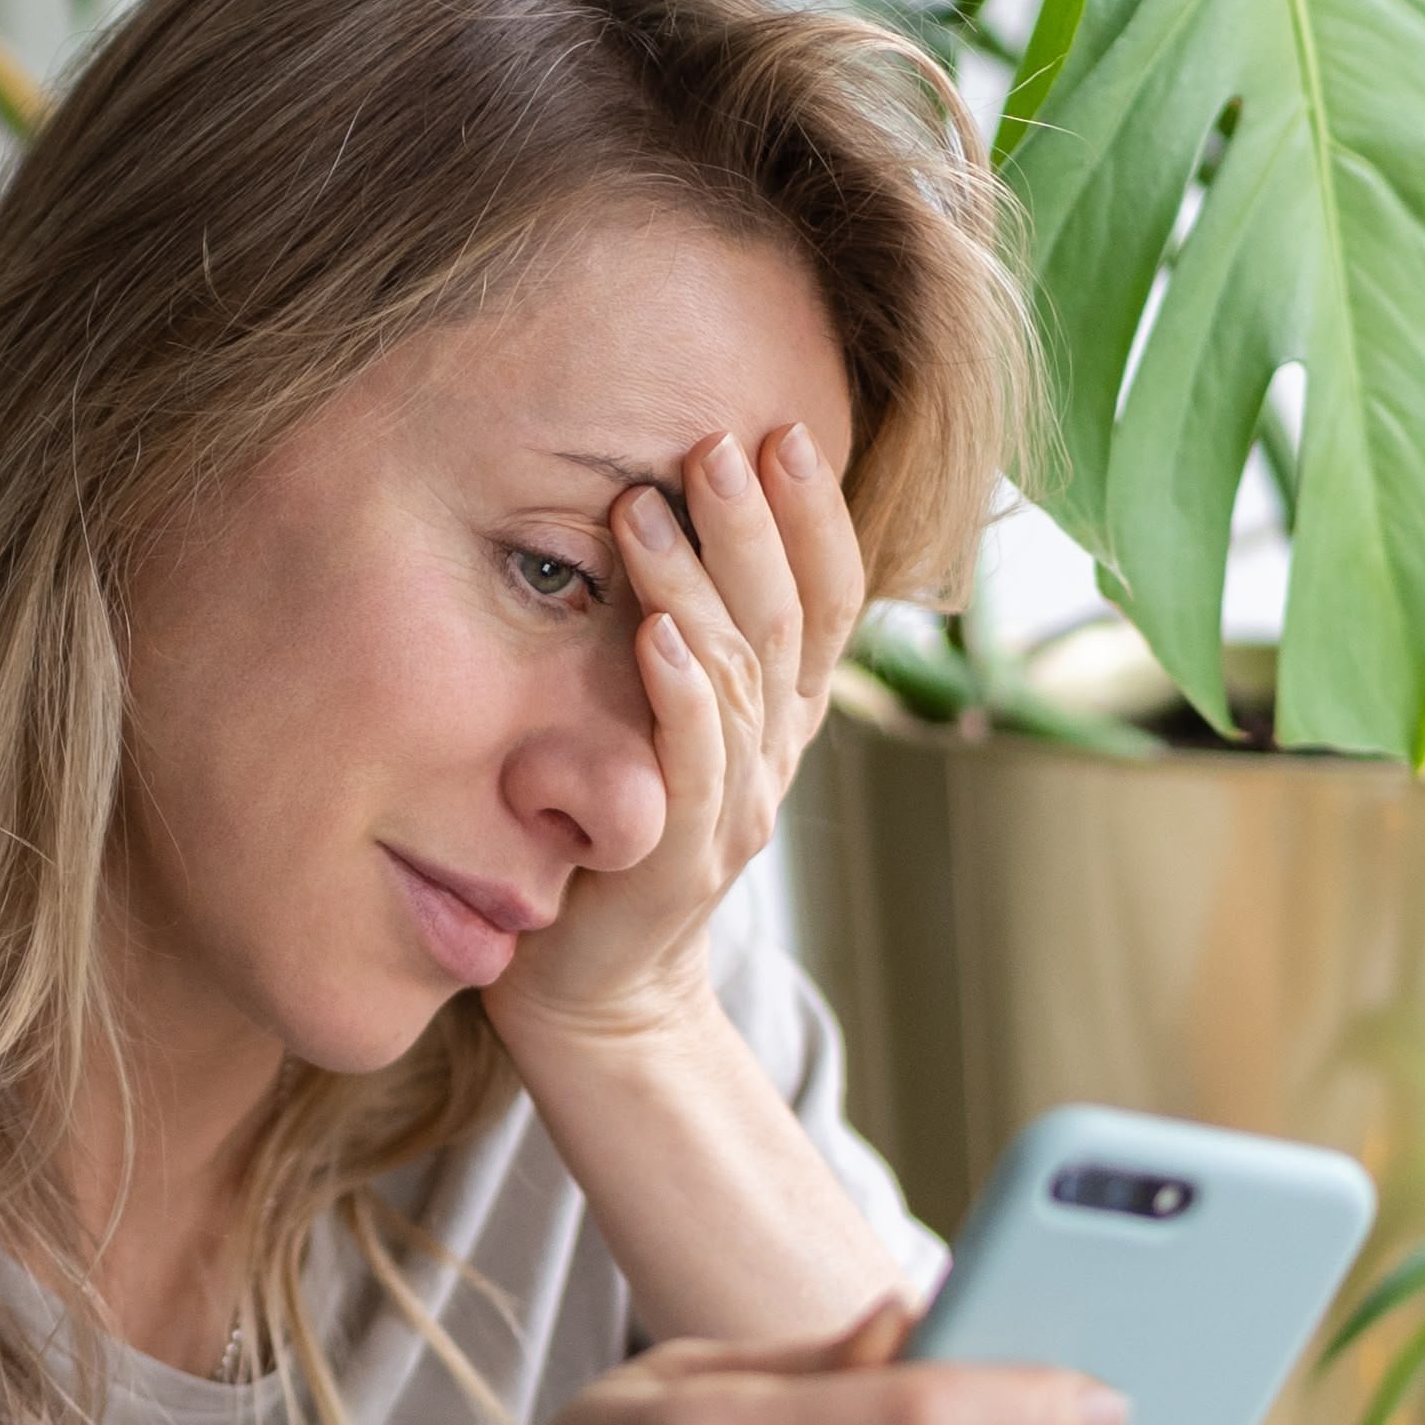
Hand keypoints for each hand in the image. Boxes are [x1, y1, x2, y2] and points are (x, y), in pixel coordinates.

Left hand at [489, 422, 864, 1050]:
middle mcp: (772, 756)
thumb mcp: (659, 731)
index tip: (783, 432)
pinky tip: (654, 636)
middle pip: (787, 620)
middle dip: (756, 524)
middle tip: (715, 442)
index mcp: (776, 718)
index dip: (814, 518)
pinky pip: (692, 767)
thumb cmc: (612, 841)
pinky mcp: (680, 860)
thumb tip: (650, 520)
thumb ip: (681, 650)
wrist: (597, 992)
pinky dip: (681, 696)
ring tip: (646, 509)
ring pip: (738, 678)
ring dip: (695, 586)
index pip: (826, 601)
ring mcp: (734, 809)